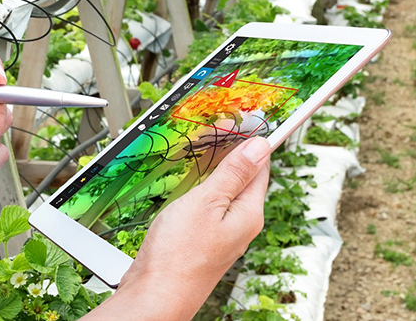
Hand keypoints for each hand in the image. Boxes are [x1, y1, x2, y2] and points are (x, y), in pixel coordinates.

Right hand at [86, 137, 271, 320]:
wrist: (154, 295)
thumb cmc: (178, 256)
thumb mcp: (207, 203)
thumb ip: (234, 174)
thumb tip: (261, 147)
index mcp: (249, 213)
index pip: (260, 167)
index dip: (251, 140)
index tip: (241, 119)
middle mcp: (240, 225)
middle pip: (243, 178)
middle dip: (231, 152)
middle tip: (215, 127)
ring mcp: (221, 234)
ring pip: (223, 192)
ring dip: (214, 169)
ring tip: (200, 147)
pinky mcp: (202, 241)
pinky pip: (208, 206)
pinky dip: (200, 188)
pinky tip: (187, 182)